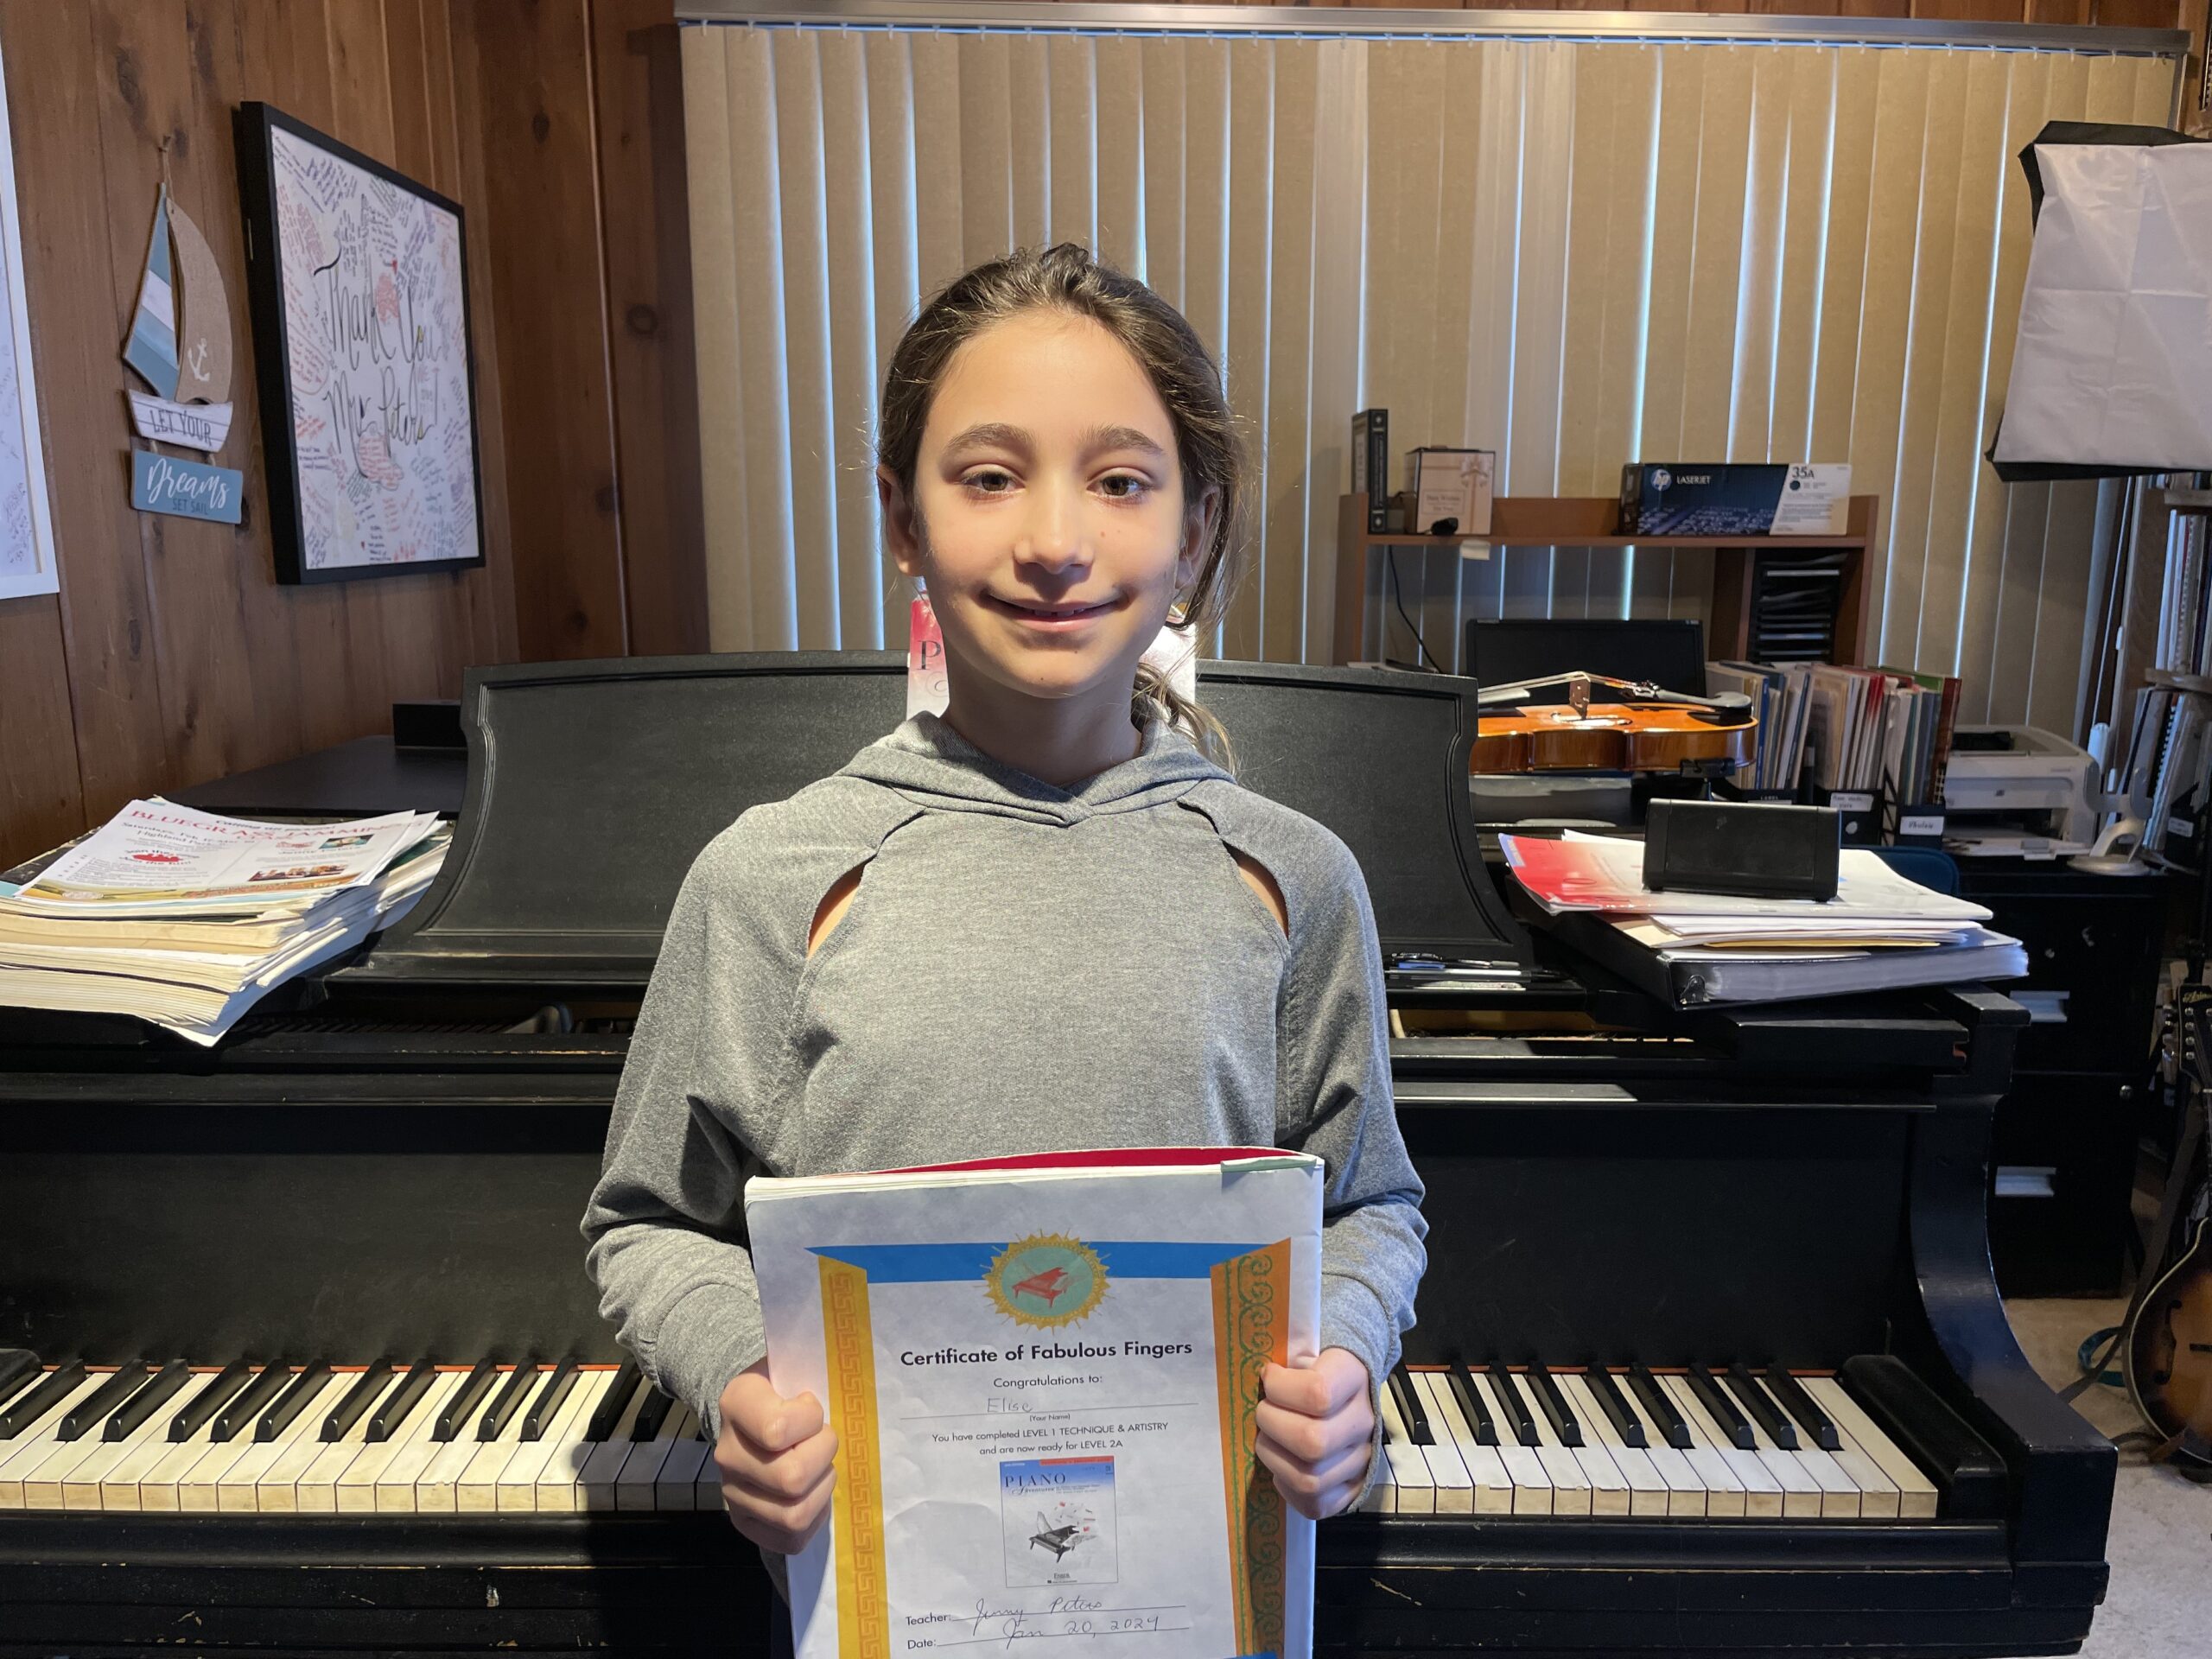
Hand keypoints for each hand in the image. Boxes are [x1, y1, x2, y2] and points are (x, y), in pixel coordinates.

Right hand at [714, 1359, 838, 1552]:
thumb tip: (837, 1400)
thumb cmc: (786, 1388)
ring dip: (821, 1490)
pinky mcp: (743, 1522)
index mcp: (737, 1403)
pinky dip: (812, 1519)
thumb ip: (815, 1373)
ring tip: (818, 1467)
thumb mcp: (795, 1366)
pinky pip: (789, 1540)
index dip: (810, 1420)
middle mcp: (727, 1453)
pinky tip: (812, 1493)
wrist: (754, 1411)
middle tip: (823, 1439)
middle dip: (823, 1456)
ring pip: (794, 1514)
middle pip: (792, 1478)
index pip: (778, 1429)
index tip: (811, 1406)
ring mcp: (732, 1492)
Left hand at [1252, 1347, 1374, 1519]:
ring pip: (1309, 1479)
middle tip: (1263, 1412)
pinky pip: (1315, 1504)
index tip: (1268, 1377)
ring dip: (1274, 1457)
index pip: (1318, 1394)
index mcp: (1355, 1378)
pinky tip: (1283, 1464)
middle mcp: (1364, 1422)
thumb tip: (1262, 1379)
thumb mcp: (1306, 1350)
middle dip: (1272, 1425)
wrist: (1352, 1388)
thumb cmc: (1317, 1367)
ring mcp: (1362, 1460)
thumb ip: (1286, 1361)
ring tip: (1269, 1438)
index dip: (1280, 1388)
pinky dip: (1287, 1487)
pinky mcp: (1353, 1489)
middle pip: (1312, 1442)